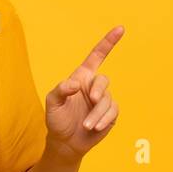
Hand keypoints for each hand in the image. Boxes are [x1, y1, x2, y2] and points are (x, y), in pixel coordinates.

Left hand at [43, 25, 123, 160]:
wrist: (65, 142)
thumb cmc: (57, 119)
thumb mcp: (52, 103)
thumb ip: (60, 90)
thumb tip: (75, 83)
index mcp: (82, 78)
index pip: (97, 56)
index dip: (108, 42)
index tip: (120, 29)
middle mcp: (94, 86)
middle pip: (104, 80)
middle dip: (98, 90)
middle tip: (92, 100)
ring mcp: (103, 100)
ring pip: (107, 100)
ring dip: (97, 113)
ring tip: (86, 125)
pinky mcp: (110, 114)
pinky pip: (113, 112)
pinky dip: (104, 119)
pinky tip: (95, 127)